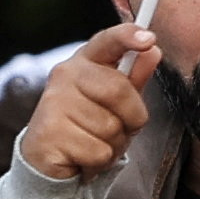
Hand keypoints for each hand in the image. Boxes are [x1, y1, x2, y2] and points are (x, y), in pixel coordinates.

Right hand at [18, 23, 159, 184]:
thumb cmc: (86, 127)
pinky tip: (82, 156)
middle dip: (131, 118)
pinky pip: (98, 151)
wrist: (47, 160)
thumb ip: (134, 78)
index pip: (107, 41)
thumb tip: (152, 51)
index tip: (149, 39)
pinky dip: (99, 162)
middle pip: (118, 90)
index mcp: (85, 62)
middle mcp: (65, 76)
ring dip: (113, 144)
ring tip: (94, 143)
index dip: (128, 36)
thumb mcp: (116, 103)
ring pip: (110, 127)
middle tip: (118, 129)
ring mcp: (54, 103)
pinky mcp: (49, 133)